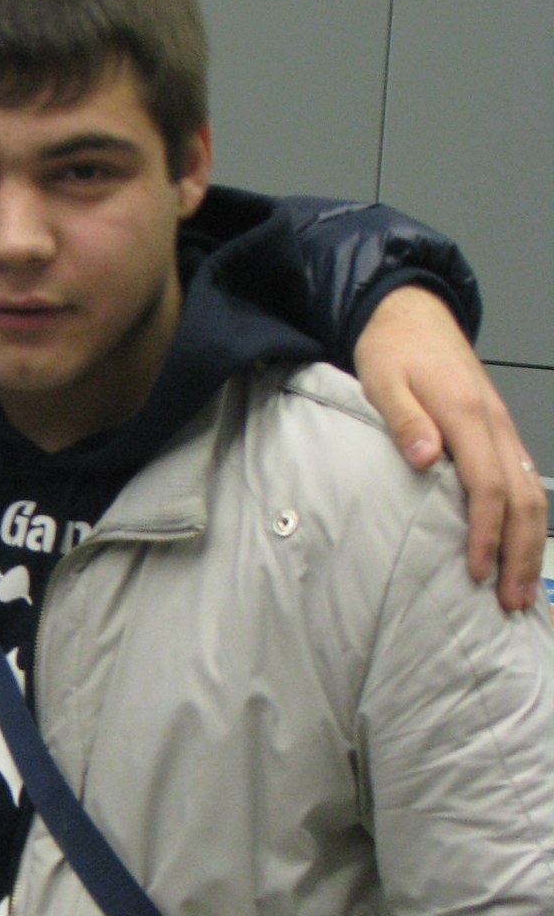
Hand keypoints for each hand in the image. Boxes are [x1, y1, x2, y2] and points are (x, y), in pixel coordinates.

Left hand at [353, 285, 545, 612]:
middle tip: (511, 602)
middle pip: (522, 498)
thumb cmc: (391, 351)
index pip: (487, 485)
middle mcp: (495, 424)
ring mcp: (502, 428)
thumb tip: (425, 460)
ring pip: (531, 493)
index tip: (474, 571)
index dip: (484, 532)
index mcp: (467, 414)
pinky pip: (524, 481)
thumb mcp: (383, 381)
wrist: (409, 313)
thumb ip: (404, 421)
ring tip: (520, 590)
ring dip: (529, 544)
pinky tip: (519, 550)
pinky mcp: (500, 433)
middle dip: (519, 553)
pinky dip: (527, 520)